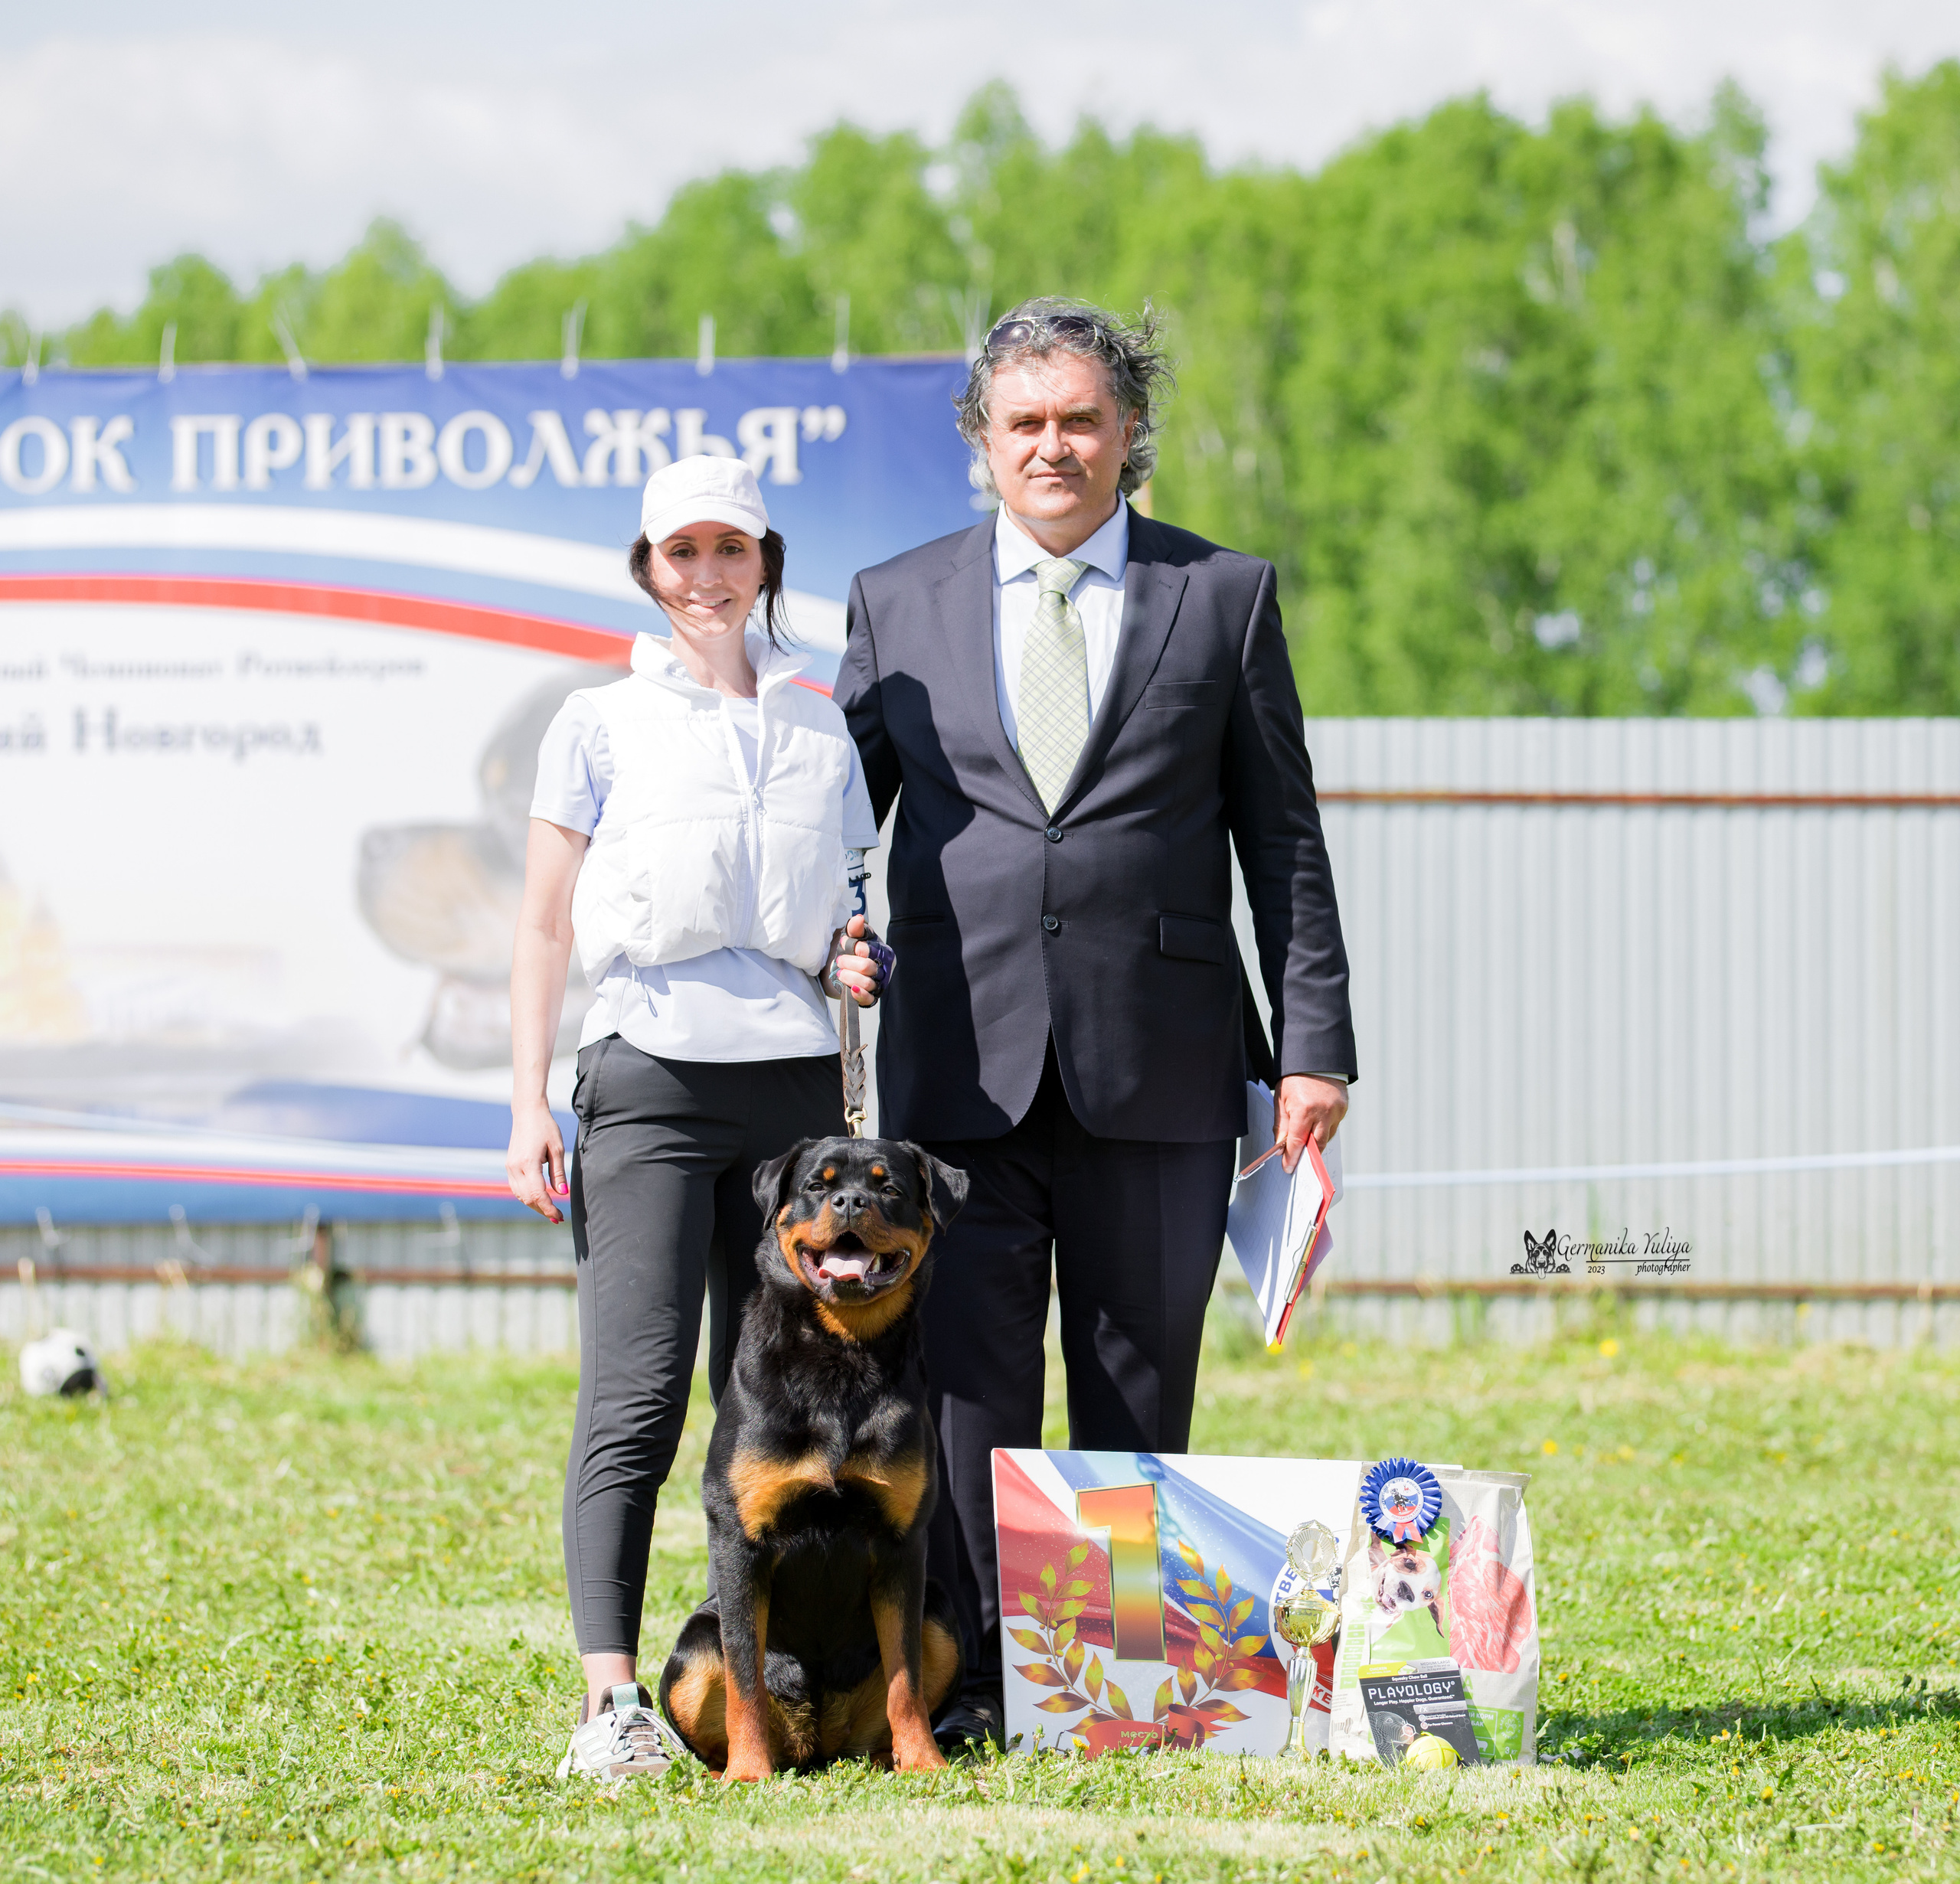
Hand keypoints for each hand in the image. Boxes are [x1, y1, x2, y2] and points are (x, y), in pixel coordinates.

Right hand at [506, 1100, 569, 1223]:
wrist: (527, 1113)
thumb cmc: (546, 1127)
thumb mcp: (557, 1149)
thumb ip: (558, 1173)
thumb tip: (563, 1193)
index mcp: (528, 1163)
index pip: (537, 1194)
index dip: (548, 1208)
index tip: (560, 1216)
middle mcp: (515, 1167)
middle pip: (528, 1198)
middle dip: (543, 1210)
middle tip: (558, 1218)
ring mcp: (510, 1167)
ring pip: (520, 1195)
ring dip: (535, 1205)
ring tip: (550, 1211)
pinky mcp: (509, 1166)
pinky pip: (517, 1188)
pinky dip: (527, 1197)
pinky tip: (539, 1199)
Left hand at [825, 914, 891, 1007]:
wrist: (844, 969)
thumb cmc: (852, 952)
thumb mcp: (853, 937)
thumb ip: (855, 928)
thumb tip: (858, 919)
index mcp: (884, 953)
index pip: (870, 951)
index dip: (855, 947)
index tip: (844, 943)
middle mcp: (884, 969)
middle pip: (867, 967)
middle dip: (849, 962)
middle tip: (840, 960)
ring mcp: (878, 985)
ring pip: (867, 983)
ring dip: (849, 977)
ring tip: (840, 972)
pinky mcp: (871, 998)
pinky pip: (868, 999)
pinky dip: (859, 994)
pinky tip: (851, 988)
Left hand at [1275, 1074, 1346, 1173]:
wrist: (1315, 1060)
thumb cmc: (1295, 1079)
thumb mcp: (1281, 1100)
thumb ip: (1281, 1126)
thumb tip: (1281, 1147)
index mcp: (1304, 1110)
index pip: (1298, 1141)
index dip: (1292, 1157)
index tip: (1288, 1167)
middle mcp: (1323, 1112)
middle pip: (1317, 1145)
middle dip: (1307, 1155)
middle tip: (1298, 1161)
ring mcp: (1336, 1111)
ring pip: (1327, 1137)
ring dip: (1316, 1142)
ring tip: (1306, 1141)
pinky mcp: (1343, 1108)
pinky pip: (1333, 1126)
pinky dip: (1324, 1129)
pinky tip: (1316, 1125)